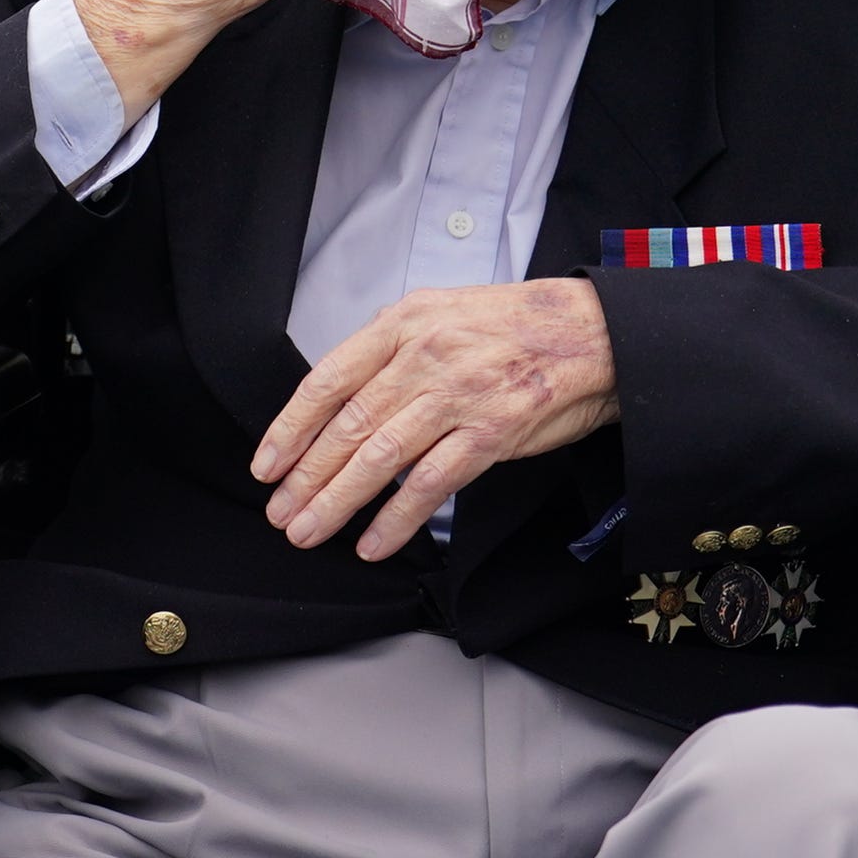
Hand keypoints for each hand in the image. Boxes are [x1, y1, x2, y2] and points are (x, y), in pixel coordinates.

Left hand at [252, 278, 618, 559]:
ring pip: (380, 457)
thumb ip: (389, 353)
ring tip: (309, 530)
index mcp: (402, 324)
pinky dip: (397, 518)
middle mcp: (423, 356)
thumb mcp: (439, 315)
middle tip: (280, 510)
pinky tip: (373, 542)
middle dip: (305, 476)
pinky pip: (431, 484)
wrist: (591, 332)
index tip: (267, 464)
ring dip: (337, 501)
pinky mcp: (490, 432)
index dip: (290, 427)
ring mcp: (457, 395)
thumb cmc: (512, 327)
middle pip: (347, 426)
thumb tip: (340, 402)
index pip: (328, 381)